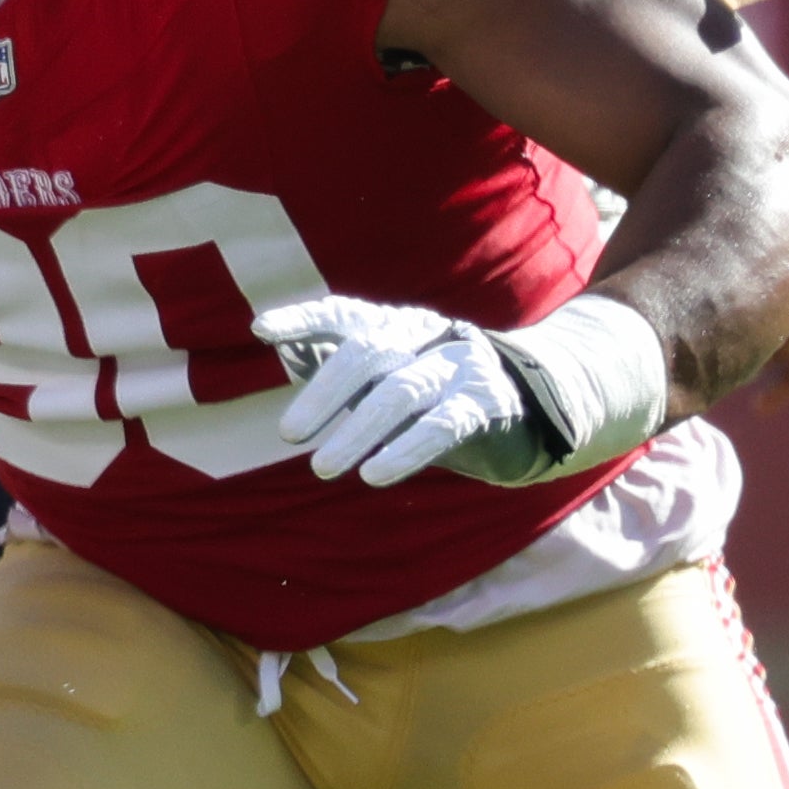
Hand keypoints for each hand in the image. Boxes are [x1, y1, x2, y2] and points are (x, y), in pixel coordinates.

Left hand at [257, 295, 546, 487]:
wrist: (525, 410)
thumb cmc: (433, 395)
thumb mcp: (381, 378)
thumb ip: (332, 362)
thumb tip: (280, 346)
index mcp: (396, 325)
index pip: (345, 313)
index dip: (304, 318)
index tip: (262, 329)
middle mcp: (428, 335)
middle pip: (370, 350)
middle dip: (324, 393)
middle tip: (289, 435)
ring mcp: (461, 366)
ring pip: (402, 391)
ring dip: (358, 430)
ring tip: (322, 467)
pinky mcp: (488, 404)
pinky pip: (444, 424)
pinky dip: (406, 450)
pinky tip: (374, 475)